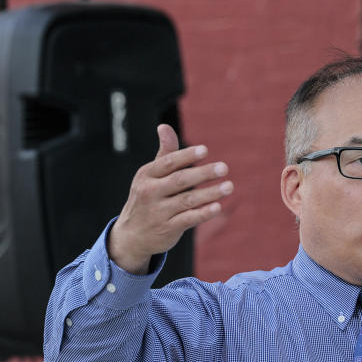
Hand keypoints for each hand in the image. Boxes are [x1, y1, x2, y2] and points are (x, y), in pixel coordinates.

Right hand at [109, 124, 232, 272]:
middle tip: (224, 167)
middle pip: (180, 180)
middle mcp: (150, 192)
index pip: (168, 163)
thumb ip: (164, 154)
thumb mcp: (150, 176)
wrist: (132, 235)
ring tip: (229, 186)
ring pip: (187, 200)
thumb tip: (164, 126)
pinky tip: (217, 207)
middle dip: (203, 173)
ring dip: (210, 193)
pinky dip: (203, 213)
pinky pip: (188, 219)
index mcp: (146, 175)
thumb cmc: (148, 198)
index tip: (205, 150)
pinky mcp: (167, 229)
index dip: (186, 156)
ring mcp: (158, 212)